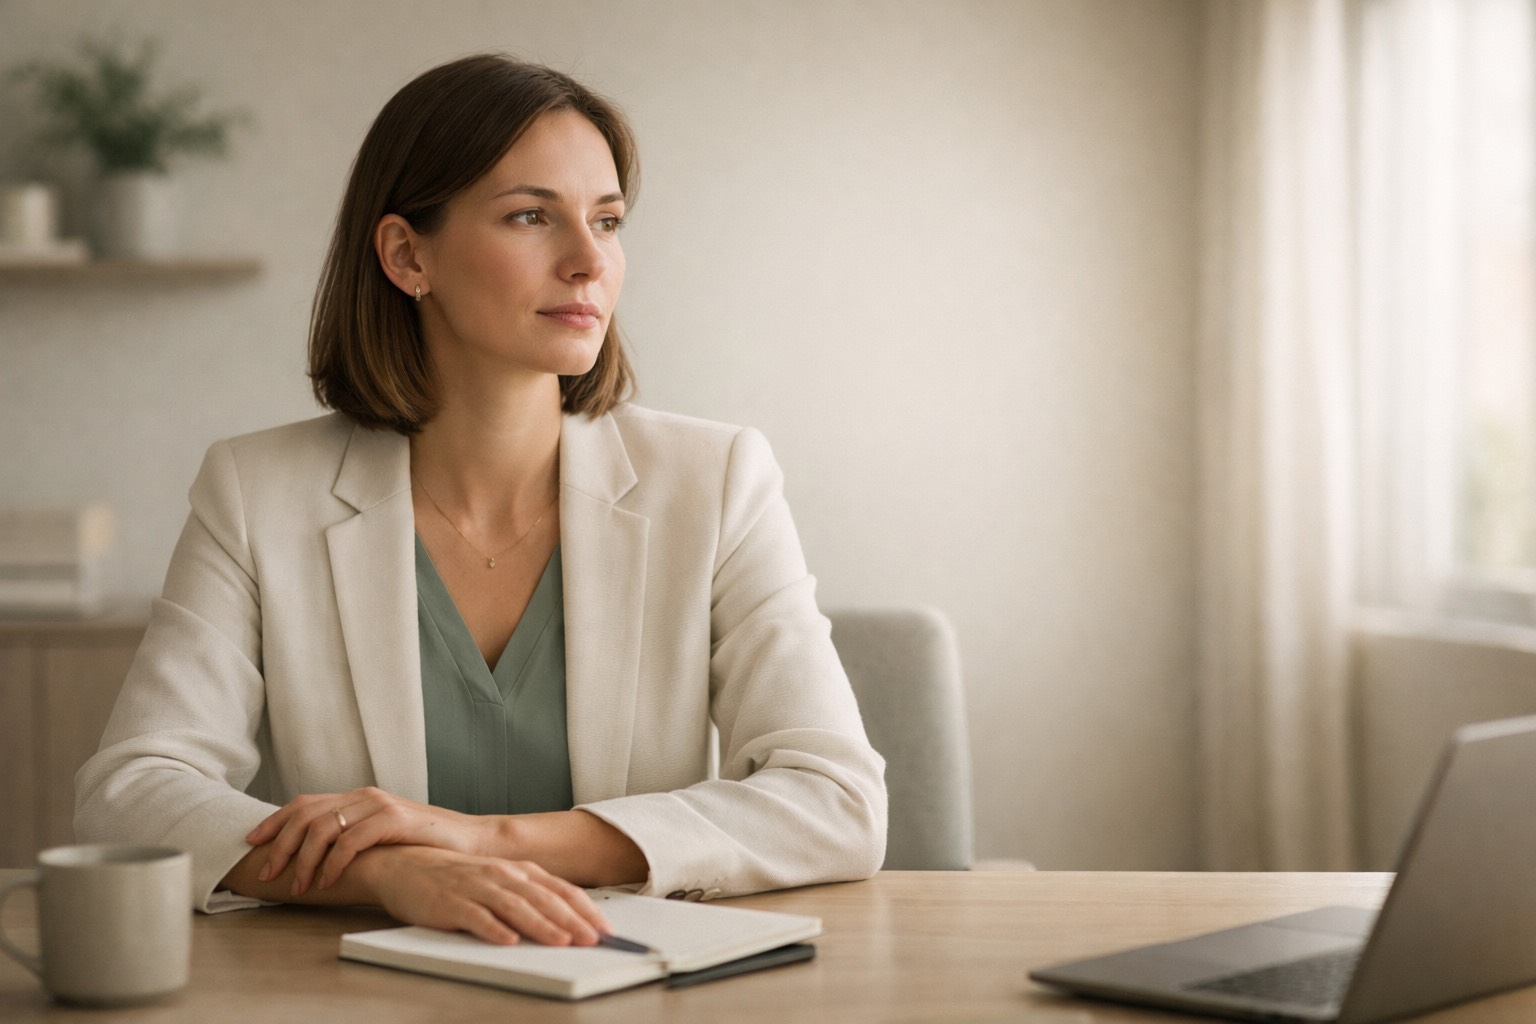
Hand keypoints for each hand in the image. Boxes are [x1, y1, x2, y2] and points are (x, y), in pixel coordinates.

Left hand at [246, 787, 489, 894]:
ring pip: (324, 827)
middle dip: (281, 845)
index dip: (274, 821)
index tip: (251, 842)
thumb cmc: (425, 845)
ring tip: (299, 886)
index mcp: (358, 798)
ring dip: (305, 859)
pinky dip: (334, 863)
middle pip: (306, 814)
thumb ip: (353, 838)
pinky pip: (352, 841)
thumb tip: (313, 858)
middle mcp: (364, 796)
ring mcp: (380, 805)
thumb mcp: (382, 838)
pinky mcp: (396, 820)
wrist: (471, 841)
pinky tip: (329, 882)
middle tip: (269, 872)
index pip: (304, 803)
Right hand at [359, 846, 613, 945]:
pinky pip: (475, 917)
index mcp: (518, 871)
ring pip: (515, 906)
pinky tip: (508, 940)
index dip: (586, 910)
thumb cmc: (456, 878)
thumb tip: (566, 923)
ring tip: (561, 942)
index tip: (606, 930)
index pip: (561, 890)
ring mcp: (476, 887)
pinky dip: (493, 928)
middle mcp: (501, 875)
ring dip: (541, 925)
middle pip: (544, 899)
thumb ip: (528, 898)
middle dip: (572, 920)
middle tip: (593, 940)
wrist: (404, 865)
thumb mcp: (498, 882)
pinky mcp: (450, 902)